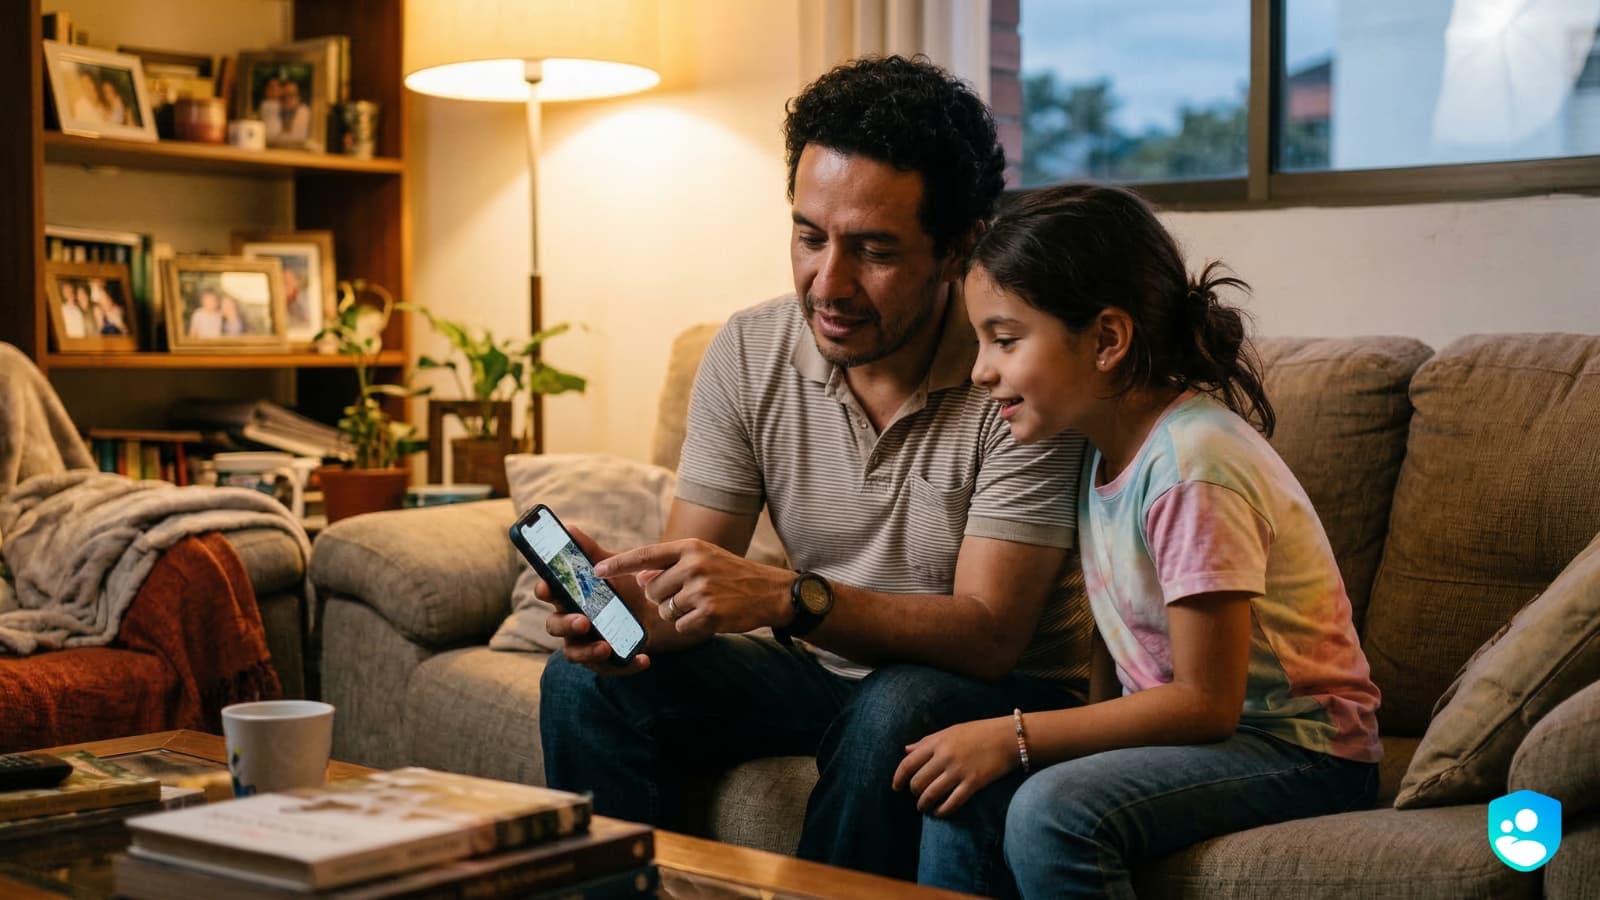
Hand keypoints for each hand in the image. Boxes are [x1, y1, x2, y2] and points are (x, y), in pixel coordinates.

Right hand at [539, 526, 652, 675]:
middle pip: (555, 626)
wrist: (657, 609)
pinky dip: (625, 665)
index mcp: (570, 596)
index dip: (544, 591)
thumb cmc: (624, 587)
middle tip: (583, 621)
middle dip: (565, 625)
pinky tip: (642, 659)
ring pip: (574, 653)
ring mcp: (587, 642)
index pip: (548, 594)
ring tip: (606, 646)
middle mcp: (573, 621)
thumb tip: (570, 528)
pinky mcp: (607, 660)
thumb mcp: (612, 568)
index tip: (547, 587)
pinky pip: (609, 668)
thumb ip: (591, 552)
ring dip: (588, 652)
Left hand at [593, 539, 793, 638]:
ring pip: (665, 610)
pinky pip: (680, 626)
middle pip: (652, 590)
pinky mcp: (709, 613)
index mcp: (690, 548)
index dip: (618, 564)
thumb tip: (640, 579)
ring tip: (704, 605)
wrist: (771, 592)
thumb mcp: (703, 559)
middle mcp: (694, 565)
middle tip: (688, 596)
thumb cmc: (732, 575)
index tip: (596, 571)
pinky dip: (691, 626)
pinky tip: (710, 617)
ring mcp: (702, 589)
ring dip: (678, 613)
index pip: (645, 555)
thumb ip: (671, 566)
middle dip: (662, 599)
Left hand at [891, 718, 1016, 816]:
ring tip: (925, 807)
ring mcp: (958, 771)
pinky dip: (942, 811)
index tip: (896, 787)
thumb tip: (906, 750)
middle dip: (914, 793)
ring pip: (931, 794)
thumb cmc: (978, 732)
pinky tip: (939, 812)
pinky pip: (952, 803)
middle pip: (918, 782)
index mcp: (937, 742)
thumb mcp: (950, 731)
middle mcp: (944, 757)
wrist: (1008, 737)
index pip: (908, 763)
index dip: (898, 778)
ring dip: (924, 805)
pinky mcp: (973, 784)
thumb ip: (926, 742)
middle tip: (917, 796)